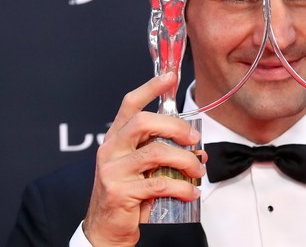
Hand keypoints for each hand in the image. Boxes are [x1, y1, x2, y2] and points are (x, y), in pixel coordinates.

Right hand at [83, 73, 206, 246]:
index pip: (130, 104)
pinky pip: (160, 183)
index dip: (150, 88)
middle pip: (144, 122)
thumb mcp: (141, 168)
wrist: (106, 230)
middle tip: (194, 139)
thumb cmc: (128, 194)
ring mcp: (113, 170)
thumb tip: (198, 148)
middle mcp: (110, 150)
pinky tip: (192, 192)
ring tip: (198, 170)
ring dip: (185, 160)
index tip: (170, 76)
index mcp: (115, 139)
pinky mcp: (120, 192)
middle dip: (176, 126)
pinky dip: (182, 187)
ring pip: (156, 151)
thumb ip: (162, 152)